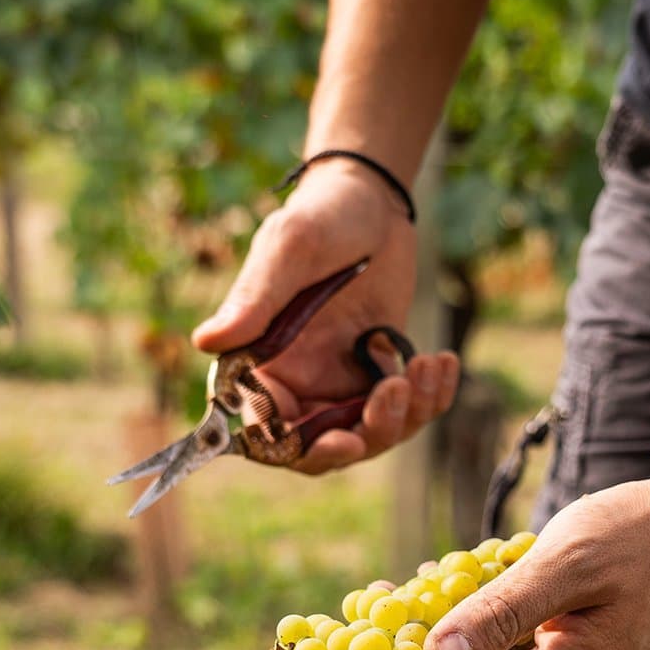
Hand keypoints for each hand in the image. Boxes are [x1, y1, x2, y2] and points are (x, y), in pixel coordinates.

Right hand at [193, 160, 459, 473]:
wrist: (373, 201)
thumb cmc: (322, 216)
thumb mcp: (290, 249)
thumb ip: (255, 299)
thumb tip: (206, 341)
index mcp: (259, 361)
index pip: (262, 429)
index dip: (294, 448)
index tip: (341, 441)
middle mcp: (295, 380)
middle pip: (319, 447)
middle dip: (361, 439)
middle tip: (394, 400)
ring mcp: (339, 380)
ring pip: (368, 435)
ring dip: (404, 415)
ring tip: (425, 366)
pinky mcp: (378, 372)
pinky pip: (405, 410)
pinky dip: (431, 398)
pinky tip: (442, 362)